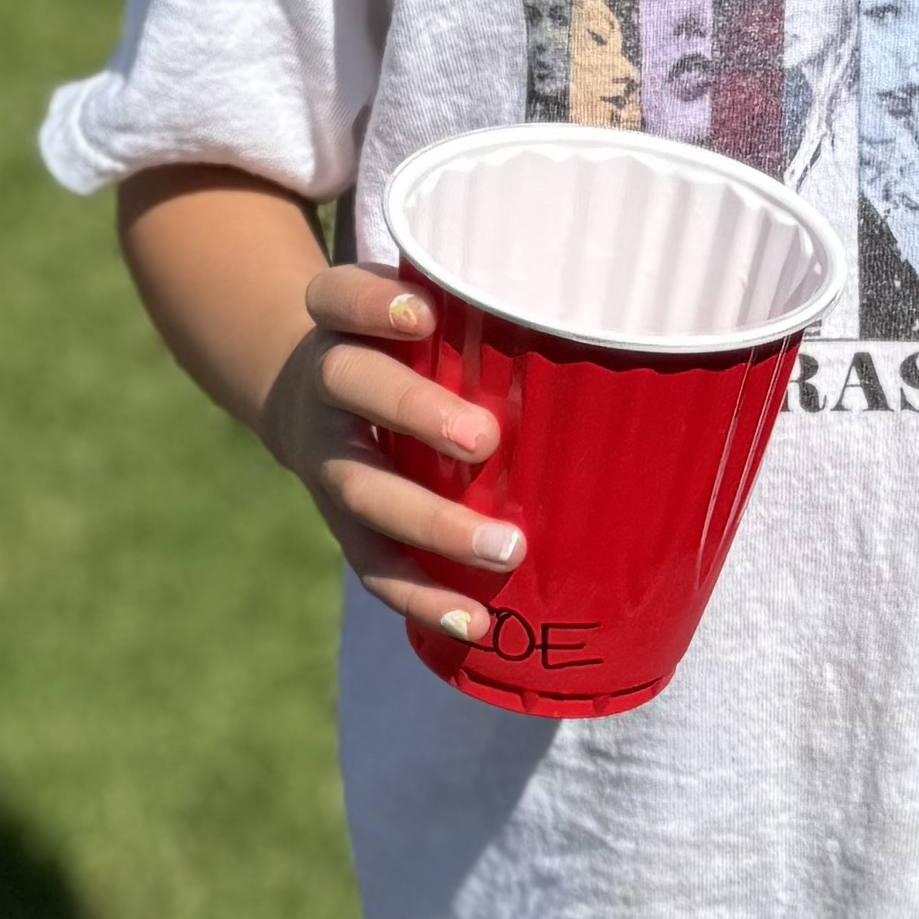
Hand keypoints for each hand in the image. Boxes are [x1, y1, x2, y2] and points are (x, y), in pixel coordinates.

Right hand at [257, 257, 523, 635]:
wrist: (306, 395)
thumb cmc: (403, 345)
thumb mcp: (421, 311)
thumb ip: (483, 314)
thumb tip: (612, 325)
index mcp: (340, 320)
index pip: (338, 297)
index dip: (372, 304)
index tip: (424, 315)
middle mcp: (323, 382)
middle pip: (350, 386)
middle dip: (415, 413)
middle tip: (483, 439)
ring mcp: (325, 456)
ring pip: (362, 489)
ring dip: (433, 524)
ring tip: (506, 550)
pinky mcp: (339, 521)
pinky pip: (372, 563)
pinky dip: (422, 595)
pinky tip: (473, 621)